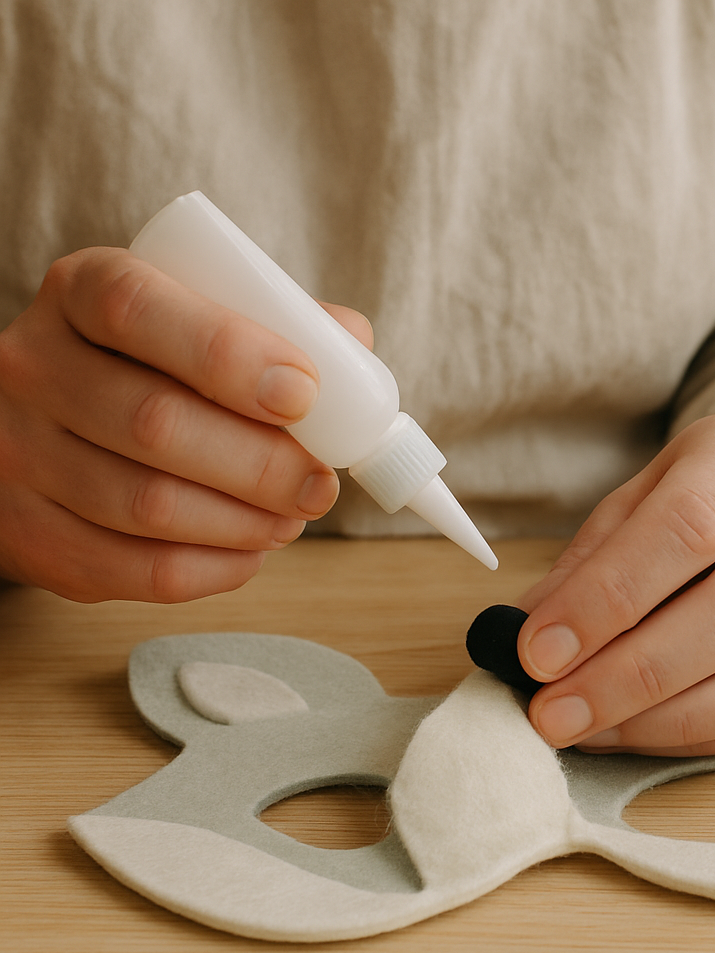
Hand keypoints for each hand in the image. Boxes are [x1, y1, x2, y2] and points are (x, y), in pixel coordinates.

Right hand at [0, 247, 371, 601]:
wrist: (58, 428)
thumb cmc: (156, 366)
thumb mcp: (201, 316)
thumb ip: (280, 320)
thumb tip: (353, 348)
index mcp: (80, 292)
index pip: (138, 308)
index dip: (229, 354)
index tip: (303, 394)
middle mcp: (32, 367)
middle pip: (153, 421)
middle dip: (262, 463)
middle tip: (320, 483)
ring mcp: (17, 455)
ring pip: (148, 506)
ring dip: (247, 522)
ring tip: (293, 516)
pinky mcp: (29, 535)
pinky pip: (138, 570)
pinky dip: (217, 567)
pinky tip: (251, 548)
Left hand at [516, 393, 714, 754]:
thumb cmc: (706, 489)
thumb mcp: (641, 495)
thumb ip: (590, 561)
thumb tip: (524, 635)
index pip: (691, 525)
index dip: (609, 597)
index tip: (538, 652)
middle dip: (633, 674)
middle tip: (554, 711)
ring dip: (670, 720)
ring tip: (590, 731)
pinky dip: (704, 737)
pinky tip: (639, 732)